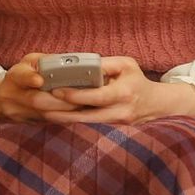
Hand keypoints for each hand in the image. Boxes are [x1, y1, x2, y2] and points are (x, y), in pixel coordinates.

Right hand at [0, 53, 82, 120]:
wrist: (1, 99)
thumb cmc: (22, 75)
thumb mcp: (29, 63)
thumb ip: (46, 62)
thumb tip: (70, 63)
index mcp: (14, 76)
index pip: (20, 77)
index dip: (30, 79)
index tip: (40, 80)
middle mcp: (12, 96)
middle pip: (36, 100)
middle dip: (61, 99)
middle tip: (80, 96)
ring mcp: (19, 113)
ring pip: (45, 115)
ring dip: (66, 111)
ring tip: (84, 105)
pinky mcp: (28, 123)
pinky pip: (48, 122)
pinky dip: (65, 117)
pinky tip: (77, 113)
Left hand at [39, 56, 194, 124]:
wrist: (155, 106)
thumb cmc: (137, 81)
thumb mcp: (126, 65)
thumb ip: (105, 64)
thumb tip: (80, 63)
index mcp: (124, 93)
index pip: (97, 96)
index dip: (76, 95)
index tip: (57, 90)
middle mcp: (120, 112)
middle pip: (86, 116)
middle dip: (62, 111)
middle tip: (39, 104)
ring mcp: (115, 124)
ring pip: (85, 124)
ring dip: (63, 119)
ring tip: (42, 113)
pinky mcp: (110, 131)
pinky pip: (88, 127)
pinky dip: (71, 122)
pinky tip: (54, 117)